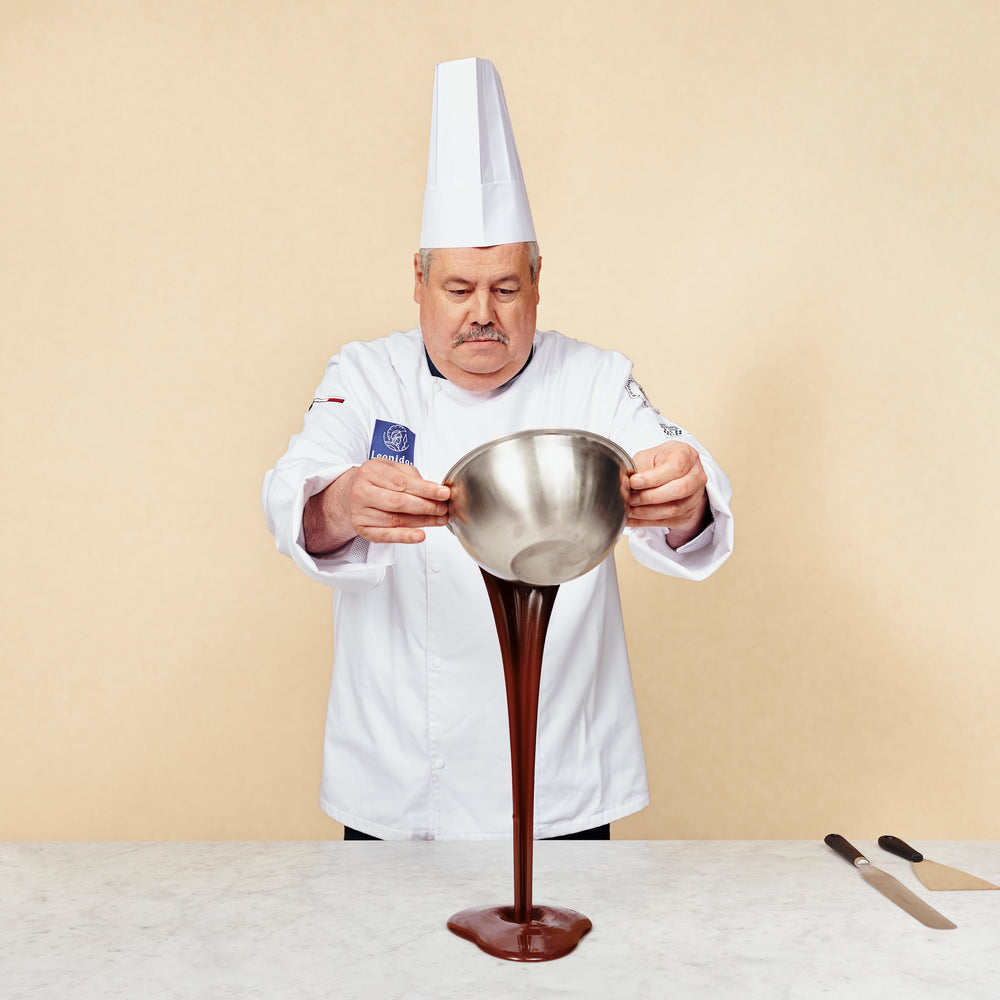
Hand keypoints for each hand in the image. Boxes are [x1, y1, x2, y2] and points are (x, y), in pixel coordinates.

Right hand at [304, 459, 449, 551]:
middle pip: (399, 502)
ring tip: (439, 520)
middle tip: (443, 508)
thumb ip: (412, 477)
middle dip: (426, 506)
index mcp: (370, 472)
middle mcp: (361, 492)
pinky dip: (404, 537)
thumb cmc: (376, 480)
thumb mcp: (392, 469)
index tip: (443, 493)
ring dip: (422, 521)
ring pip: (395, 520)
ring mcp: (360, 512)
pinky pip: (385, 536)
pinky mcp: (363, 529)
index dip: (426, 489)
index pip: (402, 482)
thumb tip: (436, 490)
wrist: (351, 493)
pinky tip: (420, 535)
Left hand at [628, 442, 708, 548]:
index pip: (675, 468)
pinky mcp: (688, 513)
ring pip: (674, 509)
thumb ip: (639, 469)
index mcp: (686, 455)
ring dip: (648, 512)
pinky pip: (669, 521)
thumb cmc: (659, 461)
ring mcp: (695, 496)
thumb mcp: (647, 457)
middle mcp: (696, 476)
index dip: (653, 478)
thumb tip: (625, 484)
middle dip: (650, 497)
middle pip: (679, 490)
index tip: (633, 482)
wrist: (670, 470)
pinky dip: (647, 521)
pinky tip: (632, 518)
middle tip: (630, 498)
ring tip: (629, 510)